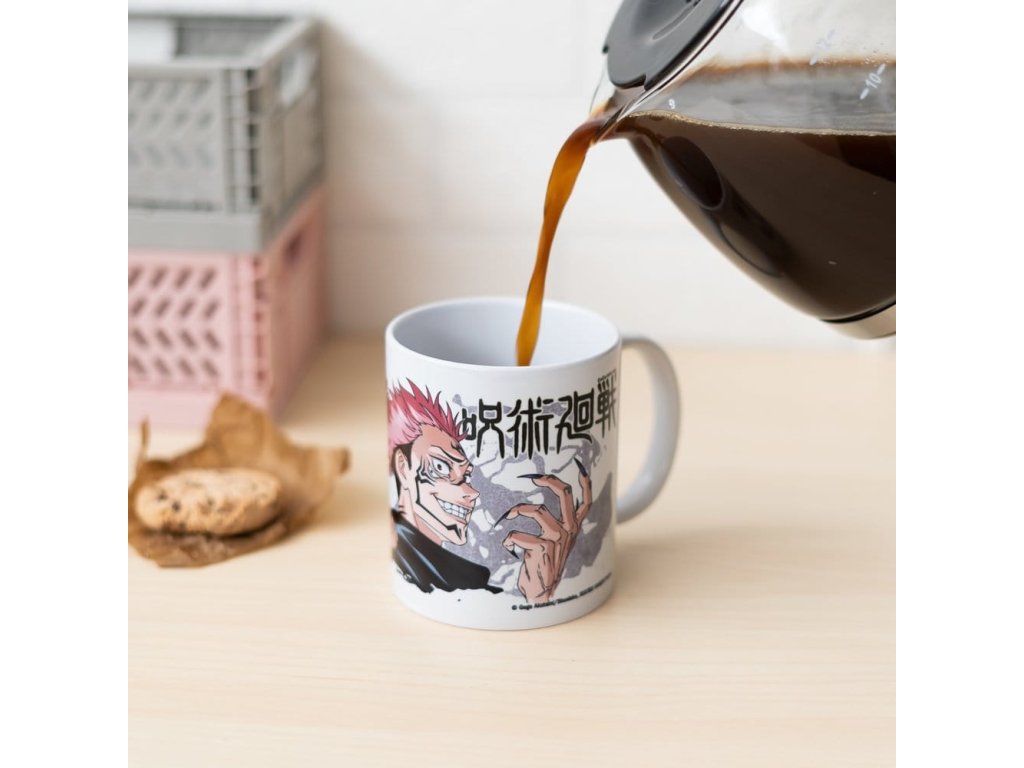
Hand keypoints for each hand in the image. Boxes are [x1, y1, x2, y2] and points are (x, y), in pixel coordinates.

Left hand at [500, 459, 591, 602]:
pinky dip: (508, 538)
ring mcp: (558, 538)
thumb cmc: (543, 565)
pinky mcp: (544, 547)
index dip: (585, 483)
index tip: (580, 467)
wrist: (541, 592)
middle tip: (534, 477)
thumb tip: (533, 505)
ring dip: (518, 510)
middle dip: (549, 480)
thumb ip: (552, 525)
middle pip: (565, 494)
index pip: (586, 502)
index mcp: (573, 528)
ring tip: (508, 515)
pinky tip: (507, 547)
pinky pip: (518, 534)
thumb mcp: (553, 543)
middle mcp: (569, 530)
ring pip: (537, 510)